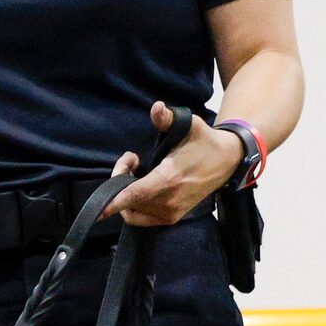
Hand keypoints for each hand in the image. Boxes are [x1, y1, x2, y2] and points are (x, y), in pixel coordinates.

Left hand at [103, 101, 243, 226]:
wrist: (227, 161)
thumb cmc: (204, 142)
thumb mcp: (189, 125)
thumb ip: (168, 119)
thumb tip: (157, 107)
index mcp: (169, 179)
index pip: (136, 194)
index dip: (115, 202)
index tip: (99, 210)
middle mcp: (168, 201)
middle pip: (128, 199)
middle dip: (120, 179)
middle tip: (131, 160)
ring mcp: (170, 213)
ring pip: (131, 210)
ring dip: (126, 193)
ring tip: (137, 171)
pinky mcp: (171, 218)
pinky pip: (141, 218)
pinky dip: (133, 205)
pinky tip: (142, 187)